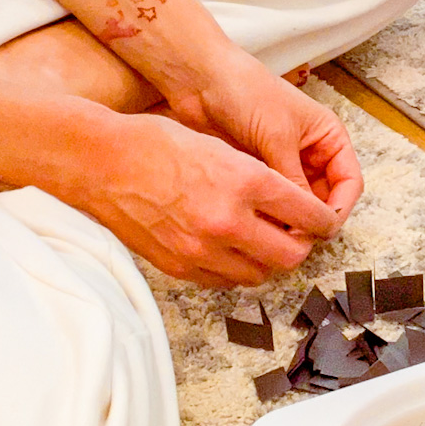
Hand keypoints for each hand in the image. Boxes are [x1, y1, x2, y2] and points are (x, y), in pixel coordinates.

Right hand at [62, 105, 341, 285]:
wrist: (101, 163)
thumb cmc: (155, 144)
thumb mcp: (219, 146)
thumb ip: (256, 179)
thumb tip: (286, 204)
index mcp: (244, 182)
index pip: (307, 214)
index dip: (323, 220)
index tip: (323, 220)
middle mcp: (227, 220)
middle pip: (291, 255)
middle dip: (300, 246)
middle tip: (296, 234)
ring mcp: (202, 248)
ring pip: (259, 274)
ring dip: (266, 260)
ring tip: (259, 240)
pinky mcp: (180, 266)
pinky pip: (224, 281)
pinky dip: (234, 268)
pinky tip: (228, 248)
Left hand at [166, 47, 362, 227]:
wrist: (202, 80)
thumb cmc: (247, 92)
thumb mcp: (277, 137)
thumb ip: (294, 180)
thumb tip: (306, 221)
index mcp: (327, 137)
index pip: (349, 182)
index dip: (339, 208)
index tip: (322, 229)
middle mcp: (310, 153)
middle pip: (325, 198)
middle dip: (314, 219)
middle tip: (295, 239)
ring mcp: (284, 165)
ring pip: (298, 204)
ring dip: (290, 220)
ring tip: (274, 233)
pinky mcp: (259, 174)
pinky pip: (272, 202)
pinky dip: (269, 215)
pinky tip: (258, 224)